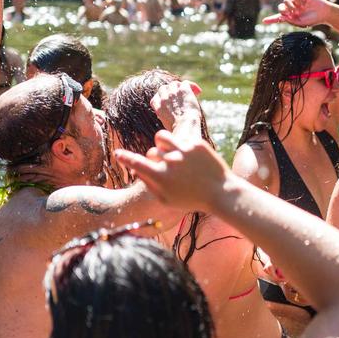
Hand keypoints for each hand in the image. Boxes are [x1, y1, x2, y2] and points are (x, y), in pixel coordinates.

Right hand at [115, 132, 230, 212]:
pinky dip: (180, 145)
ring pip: (162, 137)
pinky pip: (180, 137)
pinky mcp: (196, 143)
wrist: (220, 192)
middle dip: (154, 159)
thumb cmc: (192, 199)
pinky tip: (189, 156)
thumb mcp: (167, 200)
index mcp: (161, 177)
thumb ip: (150, 185)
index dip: (125, 158)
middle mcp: (170, 162)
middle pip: (151, 152)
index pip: (136, 163)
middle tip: (166, 168)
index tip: (118, 153)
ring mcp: (183, 150)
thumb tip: (137, 171)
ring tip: (170, 152)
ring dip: (162, 144)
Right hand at [150, 80, 201, 130]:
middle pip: (164, 88)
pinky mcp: (183, 90)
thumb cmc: (179, 130)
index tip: (169, 102)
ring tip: (190, 94)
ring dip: (181, 88)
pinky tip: (198, 92)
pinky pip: (186, 83)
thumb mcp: (167, 125)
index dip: (162, 98)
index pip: (155, 98)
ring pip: (174, 84)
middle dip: (171, 91)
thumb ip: (167, 117)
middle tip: (180, 96)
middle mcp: (163, 98)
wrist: (185, 127)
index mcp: (158, 108)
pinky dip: (192, 86)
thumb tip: (173, 116)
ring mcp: (172, 93)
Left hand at [263, 0, 331, 26]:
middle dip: (282, 11)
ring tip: (296, 9)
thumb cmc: (313, 19)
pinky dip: (297, 0)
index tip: (264, 21)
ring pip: (285, 1)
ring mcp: (296, 2)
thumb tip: (282, 16)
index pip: (279, 18)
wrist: (324, 12)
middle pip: (280, 8)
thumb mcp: (300, 22)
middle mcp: (292, 9)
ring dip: (289, 6)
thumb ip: (290, 20)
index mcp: (291, 17)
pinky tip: (303, 4)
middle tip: (288, 13)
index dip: (271, 19)